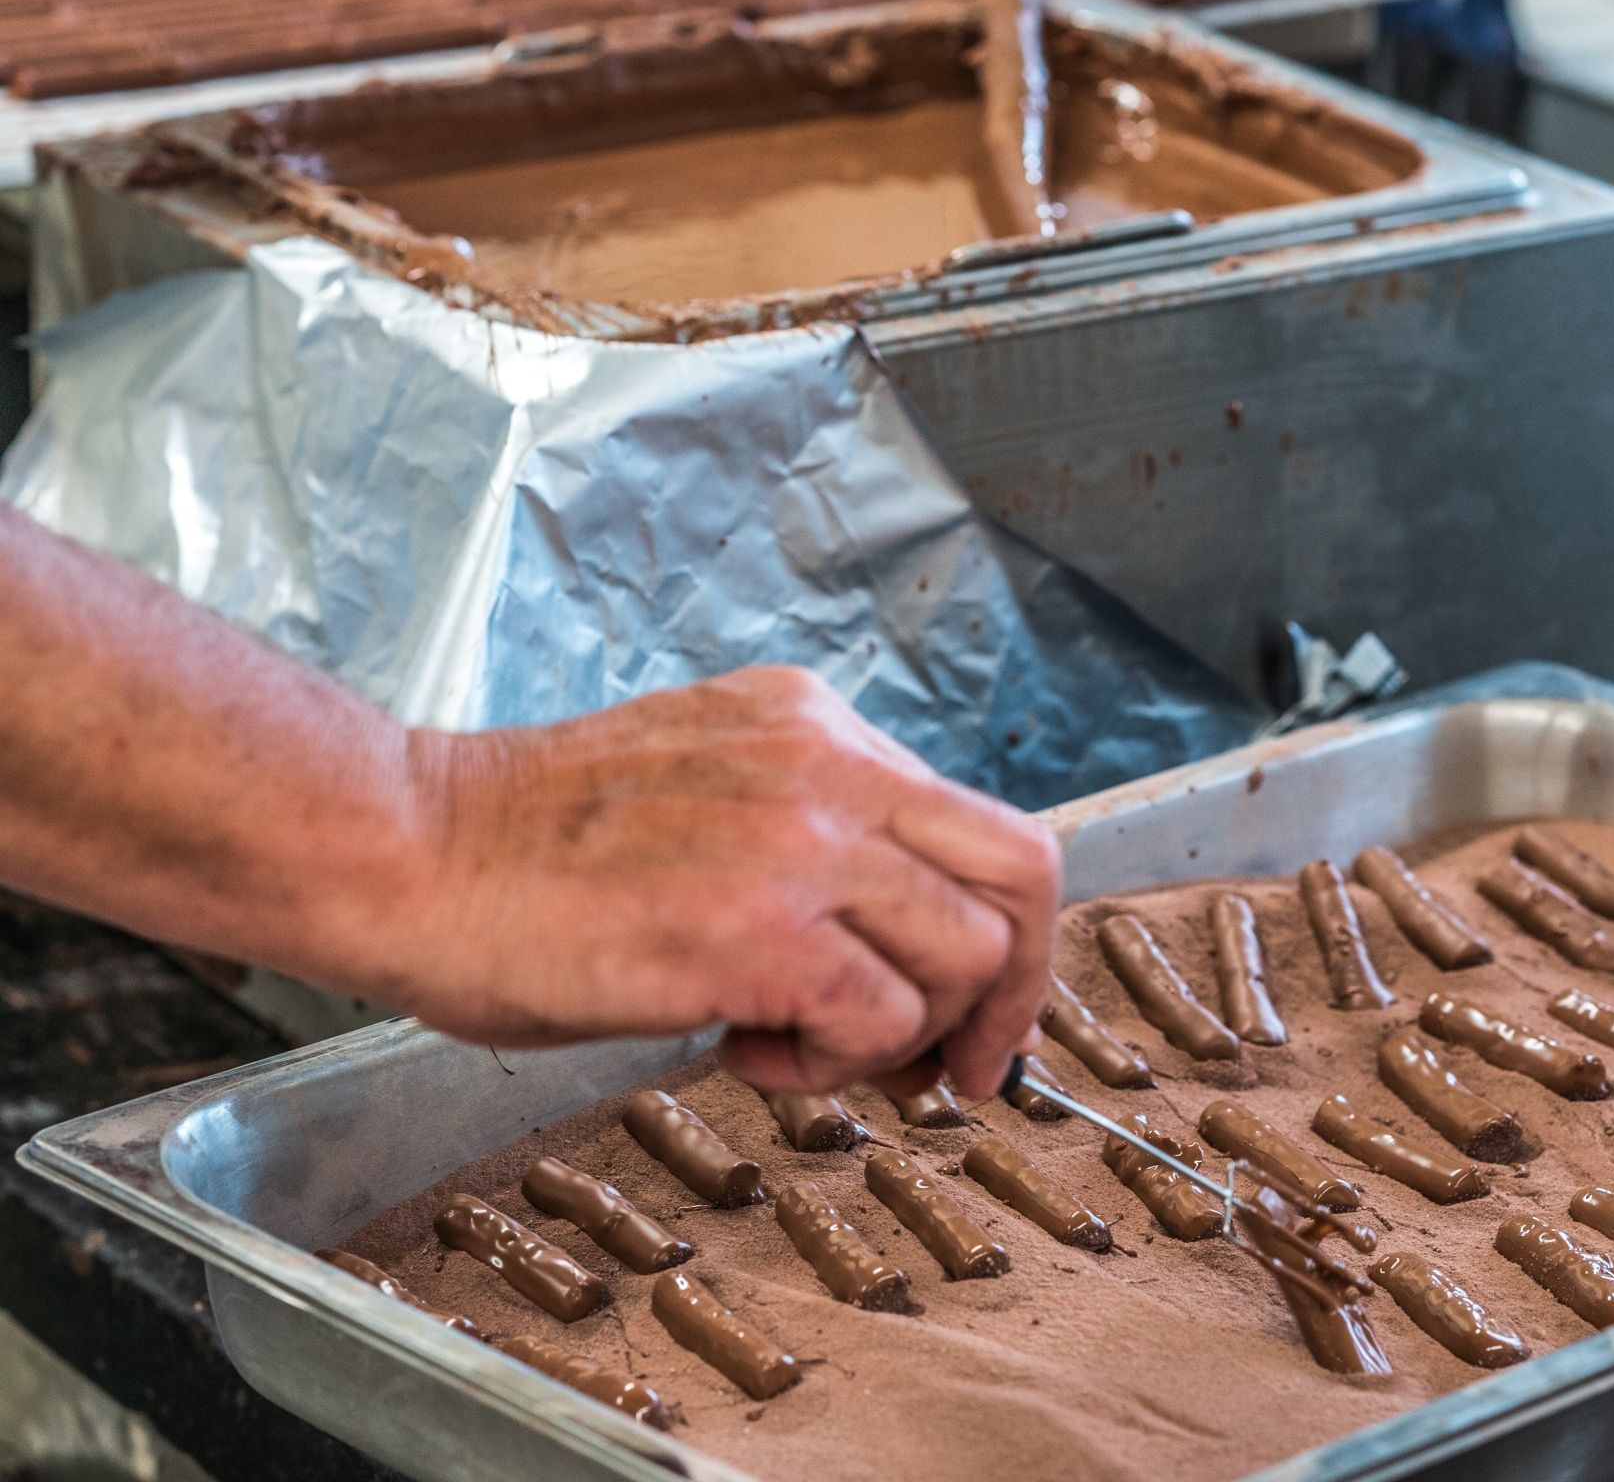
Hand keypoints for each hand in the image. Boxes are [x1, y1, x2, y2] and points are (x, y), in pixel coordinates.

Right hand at [395, 668, 1061, 1099]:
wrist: (412, 851)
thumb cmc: (532, 846)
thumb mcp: (704, 789)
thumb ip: (809, 835)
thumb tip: (897, 950)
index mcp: (814, 724)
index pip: (978, 823)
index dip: (997, 934)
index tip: (970, 1011)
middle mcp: (827, 762)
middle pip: (1021, 872)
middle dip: (1012, 991)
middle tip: (957, 1069)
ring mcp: (801, 838)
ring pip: (967, 953)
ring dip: (901, 1037)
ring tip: (793, 1047)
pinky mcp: (759, 926)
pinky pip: (882, 1018)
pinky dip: (836, 1067)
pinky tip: (745, 1050)